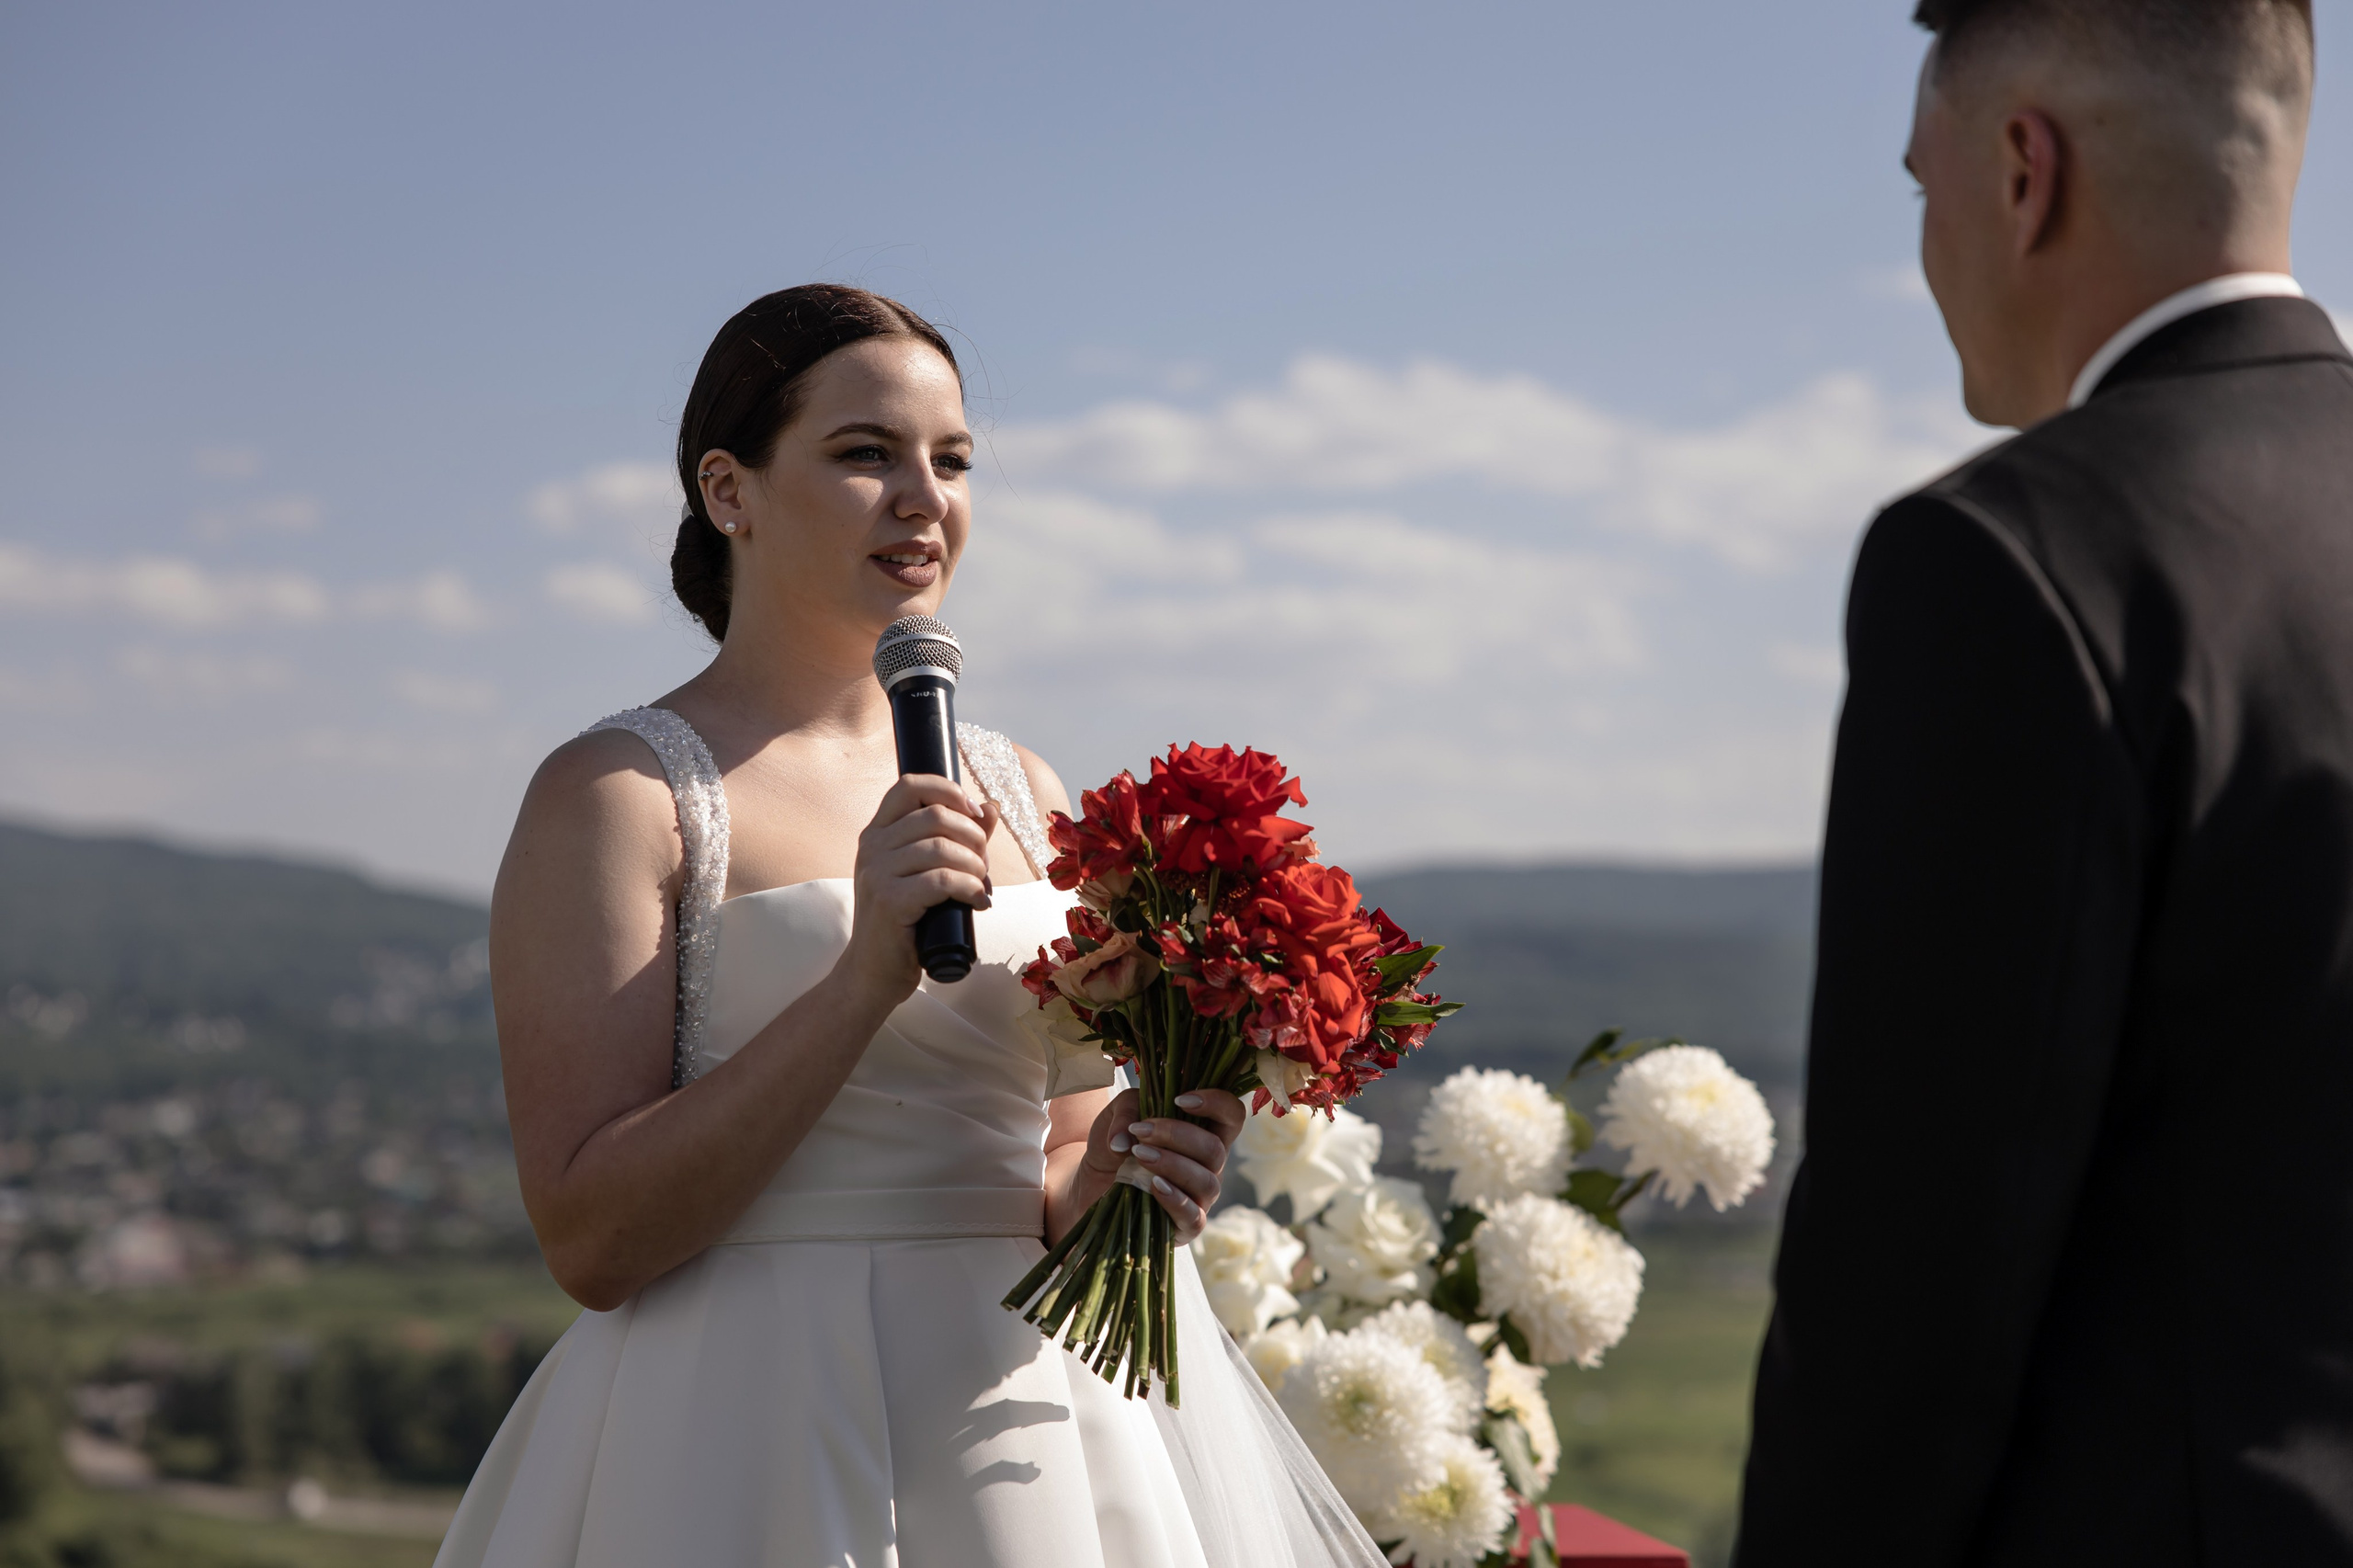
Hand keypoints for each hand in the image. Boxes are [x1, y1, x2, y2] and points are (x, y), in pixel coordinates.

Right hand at [836, 773, 998, 1005]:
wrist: (872, 973)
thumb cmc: (904, 923)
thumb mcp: (926, 874)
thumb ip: (957, 838)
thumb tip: (991, 807)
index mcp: (878, 832)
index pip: (910, 785)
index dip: (948, 791)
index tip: (974, 815)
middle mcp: (872, 846)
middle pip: (936, 816)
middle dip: (973, 838)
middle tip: (982, 867)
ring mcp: (876, 873)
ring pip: (942, 847)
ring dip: (975, 867)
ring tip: (980, 887)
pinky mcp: (888, 901)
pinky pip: (942, 881)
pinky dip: (970, 889)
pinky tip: (977, 903)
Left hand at [1071, 1087, 1245, 1244]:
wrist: (1095, 1181)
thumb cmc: (1119, 1142)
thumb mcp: (1119, 1115)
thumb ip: (1127, 1111)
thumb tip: (1126, 1138)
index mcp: (1205, 1133)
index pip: (1232, 1115)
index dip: (1217, 1103)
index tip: (1181, 1099)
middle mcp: (1210, 1166)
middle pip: (1216, 1149)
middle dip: (1177, 1135)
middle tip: (1140, 1131)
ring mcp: (1201, 1197)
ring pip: (1206, 1181)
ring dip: (1171, 1164)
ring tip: (1138, 1155)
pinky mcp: (1185, 1226)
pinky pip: (1193, 1216)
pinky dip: (1175, 1200)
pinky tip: (1153, 1185)